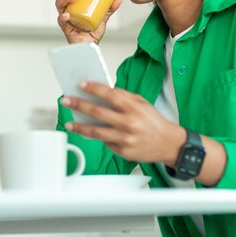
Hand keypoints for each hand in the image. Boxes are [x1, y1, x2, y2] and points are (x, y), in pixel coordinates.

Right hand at [55, 0, 122, 43]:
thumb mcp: (103, 16)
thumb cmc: (92, 30)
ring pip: (60, 2)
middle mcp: (68, 6)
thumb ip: (109, 7)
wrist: (90, 46)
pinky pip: (61, 20)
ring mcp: (65, 15)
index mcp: (75, 0)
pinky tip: (66, 14)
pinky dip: (63, 16)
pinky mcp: (65, 27)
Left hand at [61, 81, 184, 164]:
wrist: (169, 144)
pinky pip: (105, 142)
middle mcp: (128, 123)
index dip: (93, 89)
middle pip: (97, 113)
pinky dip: (97, 137)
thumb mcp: (142, 103)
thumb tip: (102, 92)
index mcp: (133, 108)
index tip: (80, 85)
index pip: (109, 95)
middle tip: (66, 100)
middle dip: (79, 105)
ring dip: (79, 127)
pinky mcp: (123, 151)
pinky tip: (89, 133)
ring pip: (96, 132)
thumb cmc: (154, 121)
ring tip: (69, 124)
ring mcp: (125, 139)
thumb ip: (123, 97)